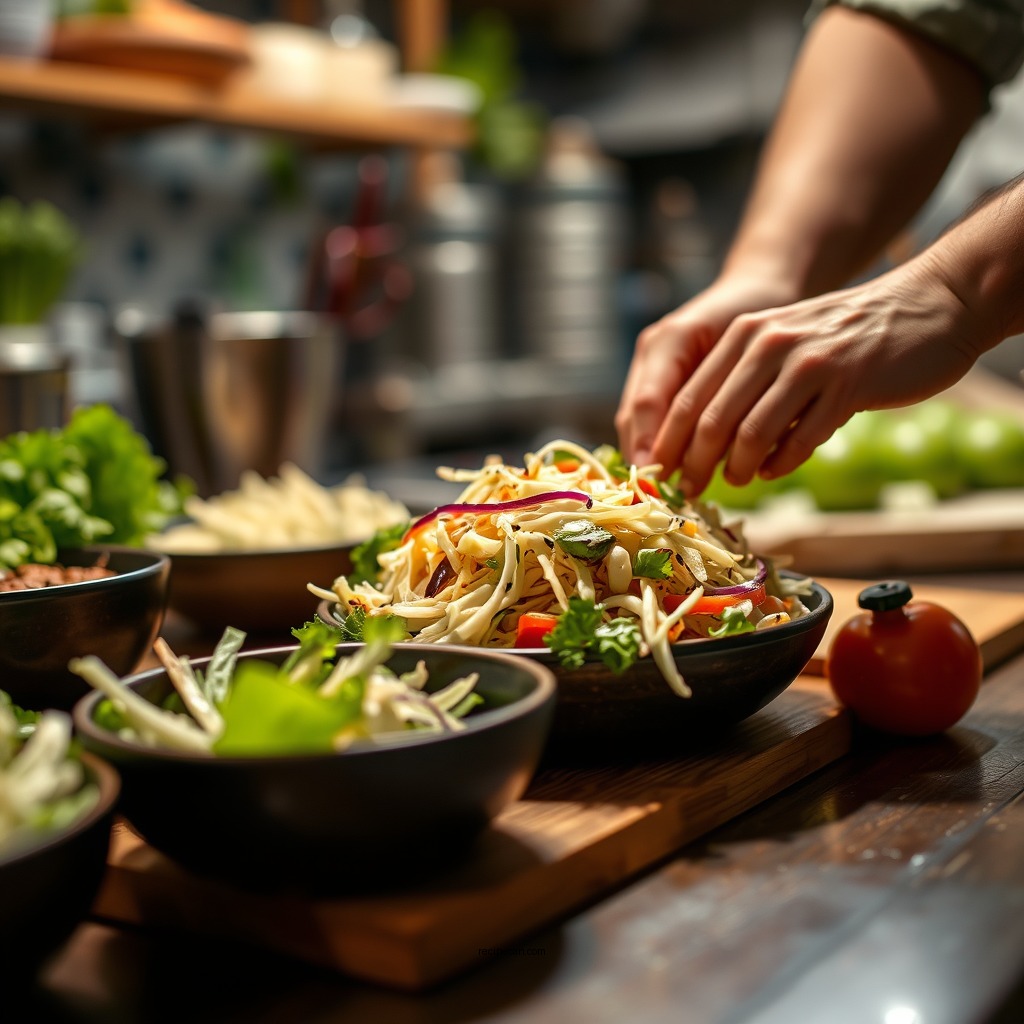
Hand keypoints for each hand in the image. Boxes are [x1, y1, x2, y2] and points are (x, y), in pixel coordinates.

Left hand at [638, 256, 980, 497]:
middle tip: (690, 490)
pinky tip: (774, 471)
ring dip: (738, 468)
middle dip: (695, 464)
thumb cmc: (847, 334)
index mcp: (744, 333)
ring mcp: (809, 363)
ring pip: (751, 433)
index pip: (687, 398)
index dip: (668, 444)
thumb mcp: (783, 340)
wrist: (929, 303)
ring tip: (738, 479)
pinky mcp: (848, 385)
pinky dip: (781, 463)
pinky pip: (800, 440)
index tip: (659, 475)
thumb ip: (743, 378)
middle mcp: (769, 343)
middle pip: (711, 420)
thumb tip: (697, 439)